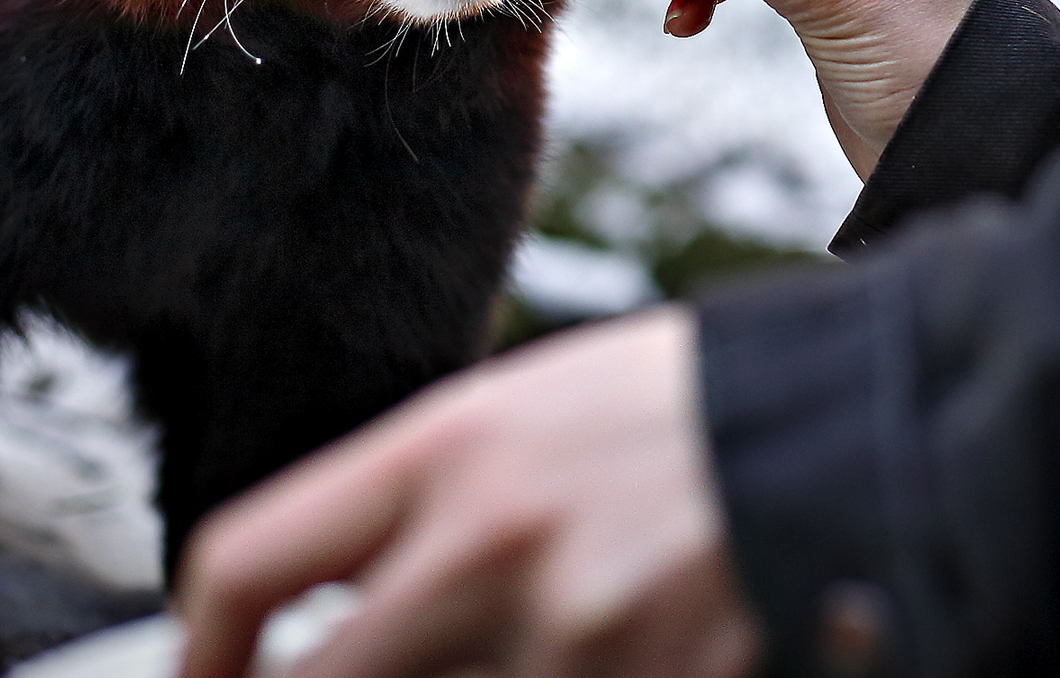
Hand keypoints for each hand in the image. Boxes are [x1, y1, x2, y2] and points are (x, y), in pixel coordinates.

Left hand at [175, 308, 756, 677]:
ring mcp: (566, 642)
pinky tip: (600, 651)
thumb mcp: (533, 409)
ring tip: (532, 633)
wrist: (858, 429)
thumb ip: (422, 502)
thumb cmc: (690, 409)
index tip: (210, 675)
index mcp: (451, 449)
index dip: (201, 648)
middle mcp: (487, 550)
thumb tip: (333, 604)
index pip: (248, 563)